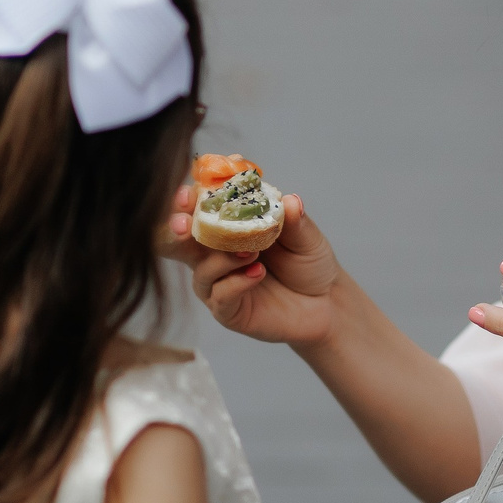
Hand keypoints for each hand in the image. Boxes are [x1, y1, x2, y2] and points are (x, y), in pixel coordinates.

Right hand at [166, 188, 340, 346]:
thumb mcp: (306, 238)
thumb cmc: (309, 264)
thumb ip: (295, 221)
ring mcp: (219, 283)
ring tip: (251, 251)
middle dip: (176, 227)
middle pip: (182, 240)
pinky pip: (219, 296)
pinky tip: (257, 272)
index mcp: (228, 226)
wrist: (325, 304)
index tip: (190, 192)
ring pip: (201, 269)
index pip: (200, 208)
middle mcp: (215, 254)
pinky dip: (235, 283)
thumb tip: (290, 200)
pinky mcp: (227, 310)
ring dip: (221, 258)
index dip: (190, 198)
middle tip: (186, 223)